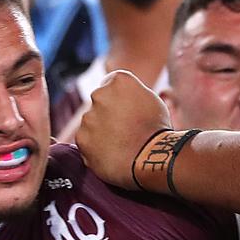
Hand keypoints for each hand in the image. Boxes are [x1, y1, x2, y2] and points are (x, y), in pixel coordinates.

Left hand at [76, 70, 172, 189]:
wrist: (152, 159)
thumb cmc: (156, 129)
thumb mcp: (150, 99)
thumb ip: (132, 91)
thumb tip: (122, 97)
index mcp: (119, 81)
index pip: (112, 84)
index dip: (121, 99)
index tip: (129, 110)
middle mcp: (99, 95)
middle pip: (99, 102)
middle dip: (108, 113)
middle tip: (126, 129)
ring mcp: (88, 118)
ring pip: (91, 122)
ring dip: (101, 130)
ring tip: (121, 144)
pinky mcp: (82, 139)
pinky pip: (87, 141)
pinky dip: (96, 147)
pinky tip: (113, 153)